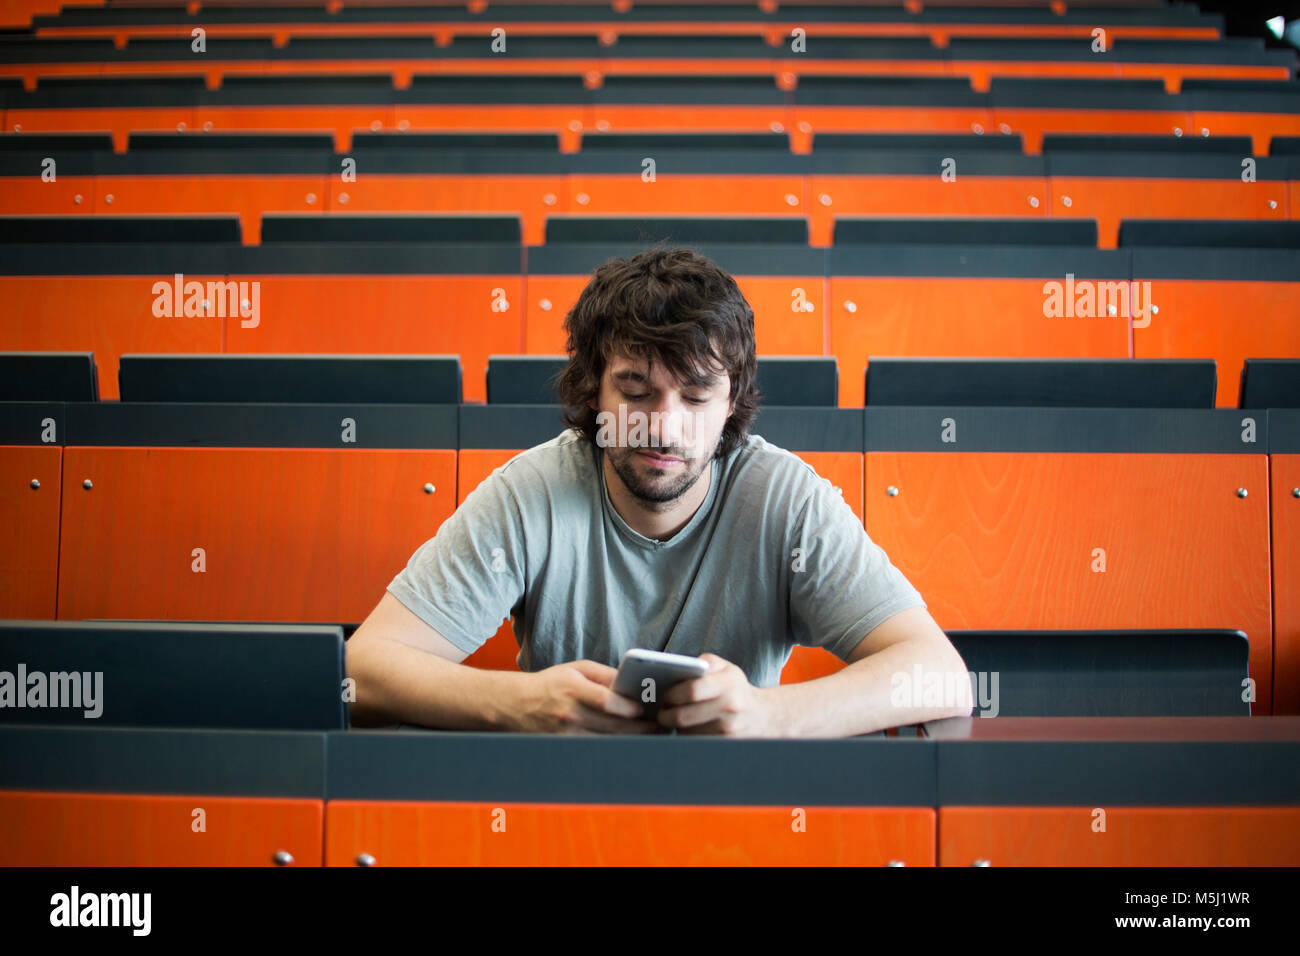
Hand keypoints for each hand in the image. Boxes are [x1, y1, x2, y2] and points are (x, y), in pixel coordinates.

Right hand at [516, 660, 658, 734]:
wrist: (516, 704)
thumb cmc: (551, 683)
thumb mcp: (576, 669)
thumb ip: (605, 675)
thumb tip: (632, 683)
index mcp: (573, 689)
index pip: (605, 701)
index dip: (629, 708)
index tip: (648, 710)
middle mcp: (569, 714)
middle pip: (611, 726)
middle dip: (640, 728)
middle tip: (662, 727)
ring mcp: (566, 735)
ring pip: (606, 742)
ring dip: (631, 741)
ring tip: (653, 737)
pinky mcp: (565, 747)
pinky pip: (595, 749)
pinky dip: (614, 748)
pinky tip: (630, 745)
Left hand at [656, 653, 773, 736]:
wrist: (762, 717)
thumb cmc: (737, 689)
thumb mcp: (727, 669)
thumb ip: (706, 661)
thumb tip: (684, 665)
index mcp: (729, 684)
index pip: (692, 690)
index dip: (672, 694)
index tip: (665, 696)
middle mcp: (730, 707)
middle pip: (683, 716)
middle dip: (666, 714)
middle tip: (661, 711)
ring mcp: (728, 730)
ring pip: (686, 732)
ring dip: (675, 728)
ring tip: (672, 719)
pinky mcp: (725, 746)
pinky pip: (695, 743)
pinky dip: (687, 737)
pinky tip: (686, 729)